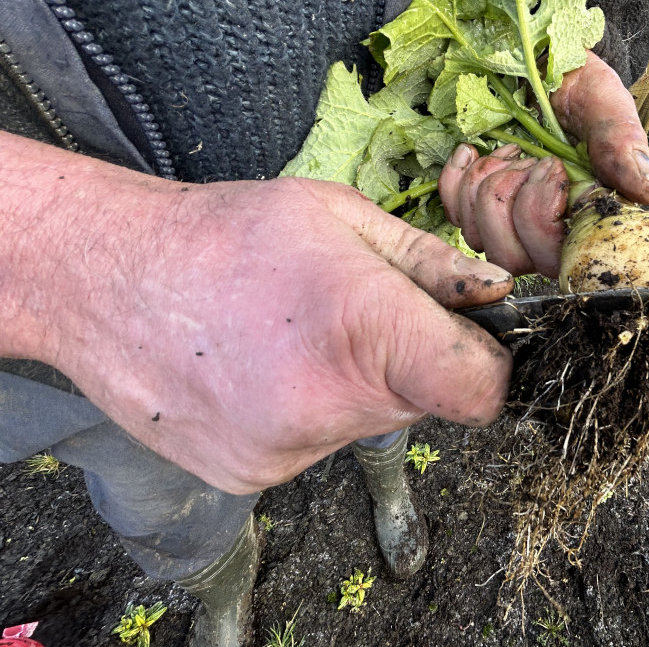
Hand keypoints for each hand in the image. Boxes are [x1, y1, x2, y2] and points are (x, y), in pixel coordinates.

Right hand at [0, 133, 513, 493]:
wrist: (108, 278)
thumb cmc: (228, 231)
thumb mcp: (342, 214)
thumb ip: (431, 263)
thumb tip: (498, 294)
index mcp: (364, 326)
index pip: (480, 390)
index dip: (488, 363)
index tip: (468, 338)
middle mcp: (328, 404)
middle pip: (426, 404)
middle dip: (413, 362)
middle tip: (357, 315)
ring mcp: (286, 451)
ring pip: (370, 424)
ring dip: (357, 387)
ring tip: (296, 338)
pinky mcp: (253, 475)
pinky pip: (318, 445)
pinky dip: (309, 411)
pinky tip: (265, 370)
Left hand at [438, 51, 648, 277]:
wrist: (542, 62)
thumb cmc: (579, 86)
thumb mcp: (605, 104)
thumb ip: (622, 144)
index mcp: (587, 218)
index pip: (556, 259)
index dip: (542, 219)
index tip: (551, 165)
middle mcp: (549, 231)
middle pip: (512, 259)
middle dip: (508, 200)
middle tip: (526, 156)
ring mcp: (509, 222)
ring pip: (478, 239)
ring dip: (484, 186)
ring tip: (508, 149)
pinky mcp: (476, 206)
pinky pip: (453, 215)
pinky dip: (456, 180)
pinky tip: (473, 149)